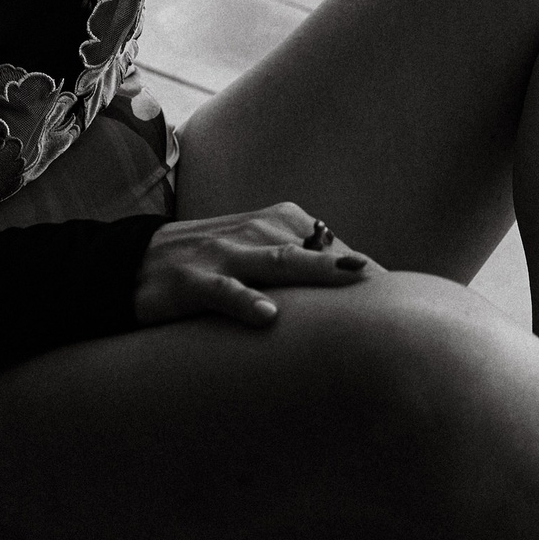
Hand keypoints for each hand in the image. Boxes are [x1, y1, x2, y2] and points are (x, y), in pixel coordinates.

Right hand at [134, 201, 373, 331]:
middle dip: (355, 268)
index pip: (331, 246)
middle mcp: (254, 233)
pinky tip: (268, 316)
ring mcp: (222, 257)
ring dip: (315, 270)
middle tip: (396, 290)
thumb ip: (301, 267)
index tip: (408, 298)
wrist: (129, 265)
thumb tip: (358, 290)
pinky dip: (245, 301)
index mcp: (275, 223)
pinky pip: (223, 292)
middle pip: (314, 250)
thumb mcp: (256, 256)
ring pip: (277, 263)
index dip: (366, 272)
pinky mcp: (191, 282)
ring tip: (351, 278)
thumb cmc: (207, 265)